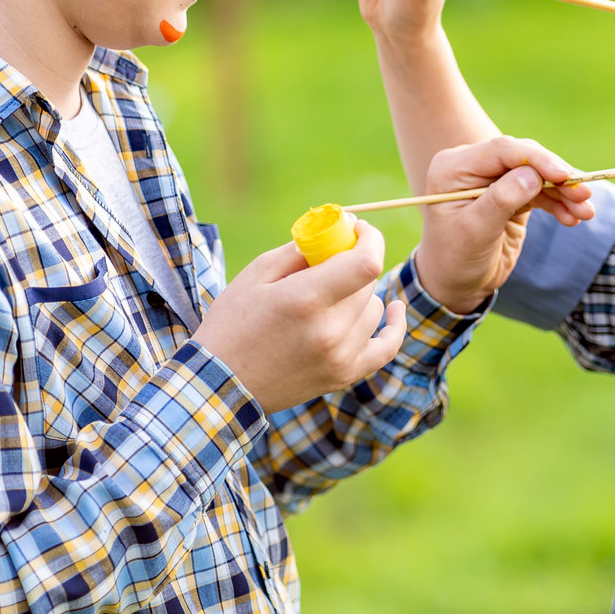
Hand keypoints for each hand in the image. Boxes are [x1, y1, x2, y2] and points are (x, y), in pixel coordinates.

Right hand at [192, 220, 405, 412]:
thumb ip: (302, 249)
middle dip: (354, 262)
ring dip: (359, 294)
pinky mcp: (344, 376)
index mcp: (305, 300)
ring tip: (329, 295)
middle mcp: (329, 331)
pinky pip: (387, 346)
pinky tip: (393, 308)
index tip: (358, 229)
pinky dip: (394, 325)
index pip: (366, 261)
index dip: (370, 238)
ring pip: (374, 308)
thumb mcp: (257, 274)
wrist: (220, 384)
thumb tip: (341, 230)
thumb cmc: (233, 323)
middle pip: (368, 282)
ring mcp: (340, 358)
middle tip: (332, 259)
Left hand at [414, 136, 594, 313]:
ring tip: (586, 212)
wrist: (457, 284)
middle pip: (524, 158)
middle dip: (556, 176)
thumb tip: (532, 175)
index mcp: (454, 168)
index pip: (501, 150)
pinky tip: (573, 218)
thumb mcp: (475, 231)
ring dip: (564, 192)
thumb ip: (501, 200)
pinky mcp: (511, 194)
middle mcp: (473, 167)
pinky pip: (540, 191)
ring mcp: (493, 179)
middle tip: (584, 195)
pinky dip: (559, 203)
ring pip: (537, 175)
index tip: (564, 176)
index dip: (536, 159)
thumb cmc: (456, 258)